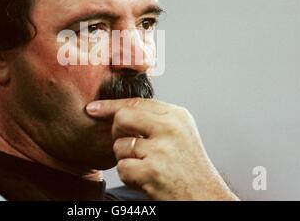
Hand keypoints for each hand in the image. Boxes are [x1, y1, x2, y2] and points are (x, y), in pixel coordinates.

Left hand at [86, 98, 238, 200]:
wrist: (205, 197)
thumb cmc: (189, 167)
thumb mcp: (181, 133)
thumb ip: (156, 118)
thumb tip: (119, 109)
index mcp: (177, 116)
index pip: (136, 102)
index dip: (111, 105)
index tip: (94, 108)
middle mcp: (170, 128)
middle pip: (122, 118)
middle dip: (117, 133)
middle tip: (129, 146)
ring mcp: (161, 150)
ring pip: (119, 146)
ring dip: (127, 160)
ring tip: (146, 166)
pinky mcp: (152, 171)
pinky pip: (122, 168)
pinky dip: (129, 177)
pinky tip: (146, 179)